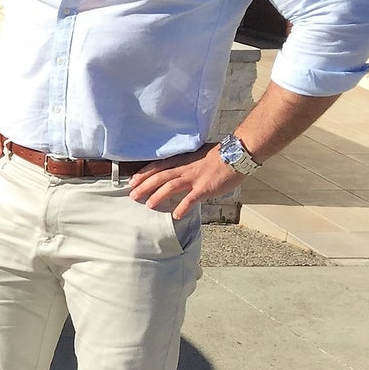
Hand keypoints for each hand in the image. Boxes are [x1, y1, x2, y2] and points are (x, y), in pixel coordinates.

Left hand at [127, 145, 243, 219]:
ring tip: (148, 205)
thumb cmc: (219, 155)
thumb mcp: (197, 156)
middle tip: (132, 195)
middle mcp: (185, 168)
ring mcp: (194, 178)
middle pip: (159, 177)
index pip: (158, 166)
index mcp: (182, 161)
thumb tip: (177, 172)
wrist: (237, 154)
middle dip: (144, 186)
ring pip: (170, 186)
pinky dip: (183, 207)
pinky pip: (191, 199)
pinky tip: (176, 215)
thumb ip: (185, 164)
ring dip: (158, 195)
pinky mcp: (205, 188)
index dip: (144, 174)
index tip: (132, 181)